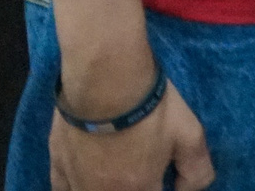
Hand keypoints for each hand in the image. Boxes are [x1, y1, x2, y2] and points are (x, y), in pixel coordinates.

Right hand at [46, 72, 212, 190]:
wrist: (105, 75)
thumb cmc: (149, 106)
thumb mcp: (190, 135)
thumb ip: (196, 172)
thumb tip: (186, 189)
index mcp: (139, 189)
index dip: (156, 186)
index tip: (157, 177)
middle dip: (130, 185)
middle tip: (136, 170)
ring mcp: (77, 178)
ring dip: (104, 188)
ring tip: (114, 174)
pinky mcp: (58, 159)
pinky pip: (61, 188)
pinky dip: (74, 187)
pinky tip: (83, 179)